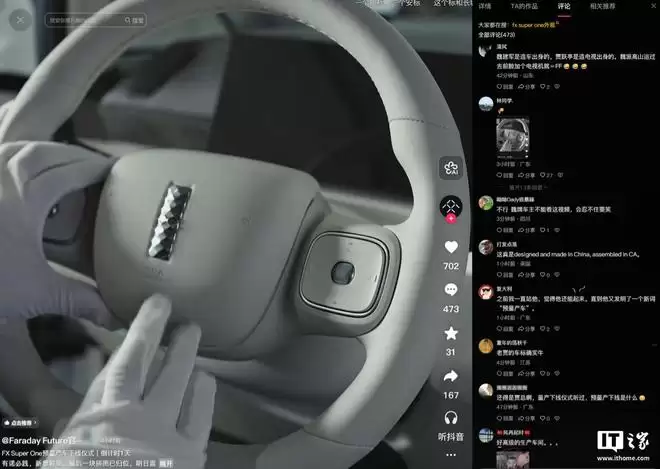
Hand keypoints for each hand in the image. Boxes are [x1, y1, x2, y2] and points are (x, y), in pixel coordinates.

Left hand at [0, 140, 112, 321]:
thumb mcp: (38, 294)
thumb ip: (80, 300)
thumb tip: (117, 319)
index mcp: (25, 199)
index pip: (67, 173)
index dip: (92, 168)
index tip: (113, 170)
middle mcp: (1, 180)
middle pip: (39, 153)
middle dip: (68, 154)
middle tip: (88, 163)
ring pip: (8, 150)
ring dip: (35, 150)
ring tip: (52, 158)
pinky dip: (5, 159)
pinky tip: (9, 171)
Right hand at [42, 294, 216, 468]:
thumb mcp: (62, 456)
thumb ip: (72, 428)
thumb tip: (75, 412)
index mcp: (99, 417)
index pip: (123, 364)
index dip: (141, 331)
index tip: (155, 308)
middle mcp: (136, 418)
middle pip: (157, 366)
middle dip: (170, 336)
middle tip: (183, 316)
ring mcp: (166, 436)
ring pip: (182, 384)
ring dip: (189, 358)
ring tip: (194, 337)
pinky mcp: (189, 456)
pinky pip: (201, 417)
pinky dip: (205, 395)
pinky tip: (207, 380)